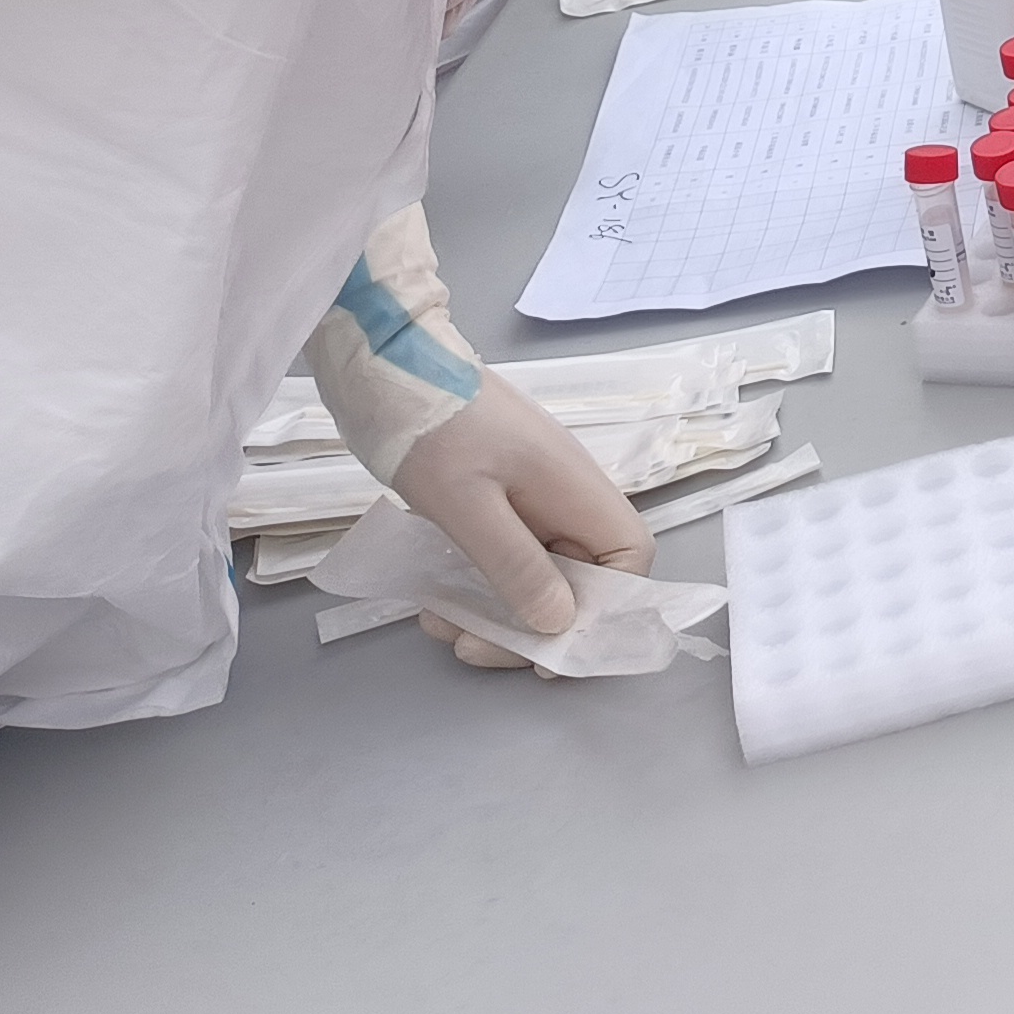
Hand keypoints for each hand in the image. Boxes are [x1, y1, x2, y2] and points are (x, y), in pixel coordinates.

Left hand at [387, 378, 653, 664]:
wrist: (384, 364)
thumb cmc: (432, 430)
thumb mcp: (468, 505)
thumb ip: (516, 566)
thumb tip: (559, 624)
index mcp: (574, 488)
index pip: (628, 556)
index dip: (605, 610)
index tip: (553, 649)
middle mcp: (562, 493)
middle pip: (579, 577)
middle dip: (532, 624)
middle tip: (474, 648)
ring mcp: (528, 494)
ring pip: (535, 572)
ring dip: (495, 611)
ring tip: (440, 627)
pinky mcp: (494, 497)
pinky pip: (503, 554)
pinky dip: (474, 585)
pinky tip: (432, 602)